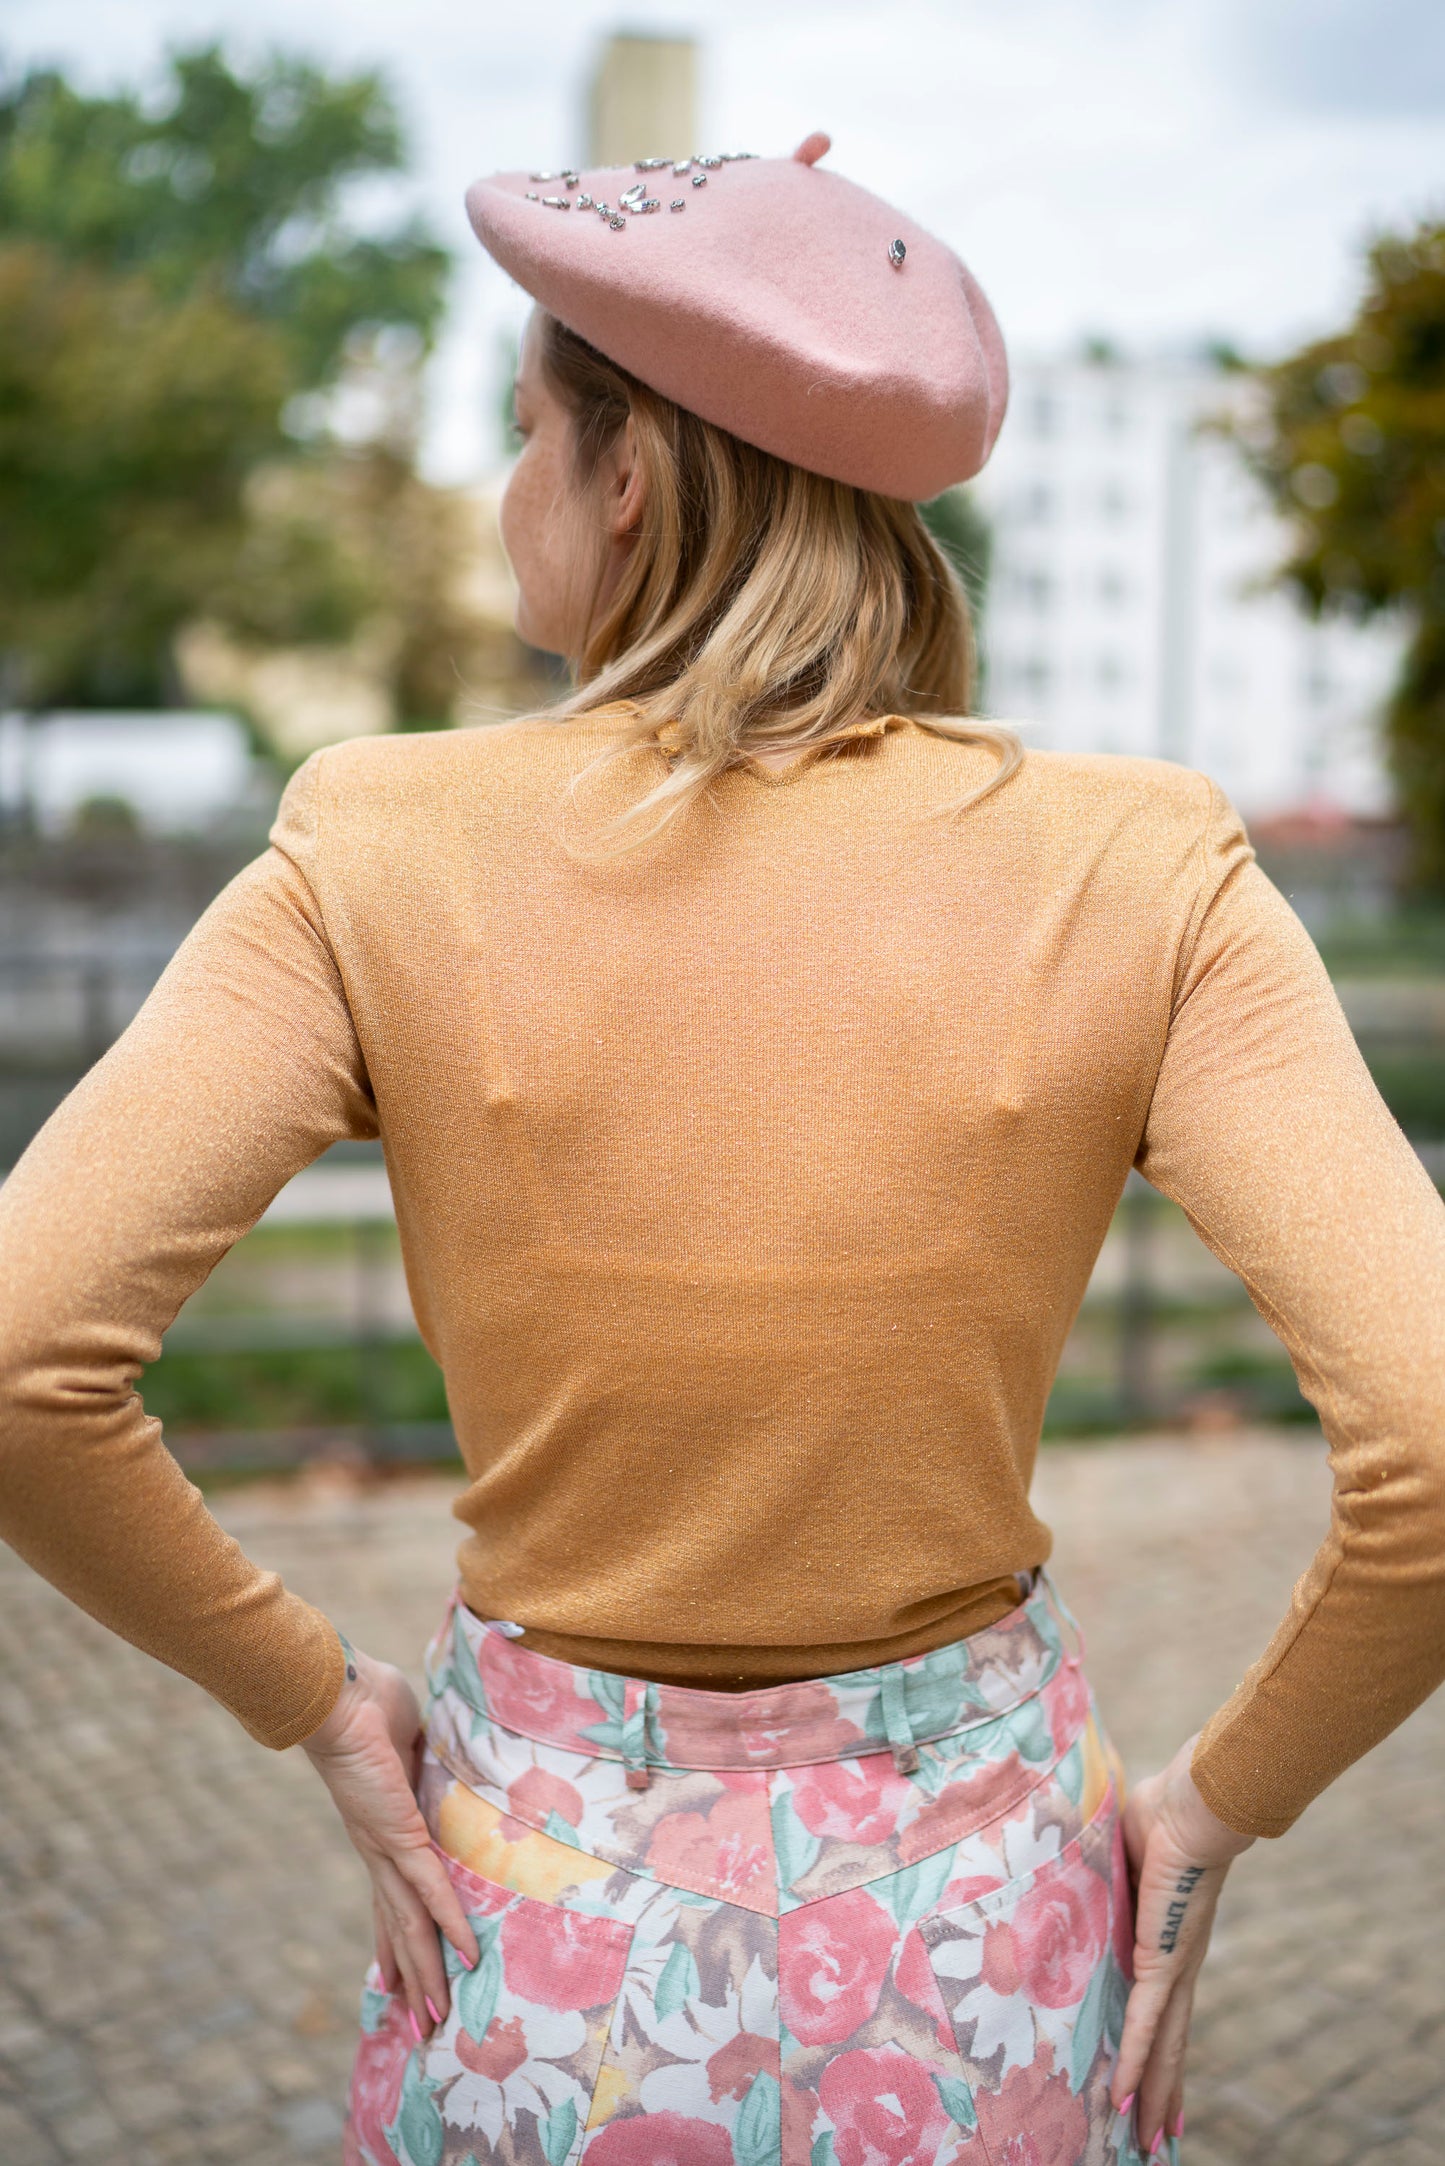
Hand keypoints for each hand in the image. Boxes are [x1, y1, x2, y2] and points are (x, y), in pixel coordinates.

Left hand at [300, 1637, 479, 2040]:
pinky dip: (451, 1923)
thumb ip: (421, 1753)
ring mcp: (387, 1848)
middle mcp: (378, 1851)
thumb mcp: (406, 1738)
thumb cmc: (366, 1701)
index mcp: (379, 1829)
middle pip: (397, 1926)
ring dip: (427, 1973)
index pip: (389, 1896)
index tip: (396, 1979)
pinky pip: (431, 1889)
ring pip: (411, 1924)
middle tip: (421, 2026)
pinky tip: (469, 1954)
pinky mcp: (400, 1837)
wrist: (336, 1693)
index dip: (396, 1939)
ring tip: (436, 2019)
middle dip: (410, 1978)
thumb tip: (434, 1743)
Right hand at [1111, 1732, 1255, 2154]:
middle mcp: (1178, 1964)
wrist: (1198, 1802)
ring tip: (1147, 2143)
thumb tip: (1073, 1856)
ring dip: (1152, 2097)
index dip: (1157, 2048)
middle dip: (1162, 2094)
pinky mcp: (1164, 1961)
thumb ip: (1103, 1868)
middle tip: (1155, 2140)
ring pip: (1162, 2047)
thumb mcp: (1123, 1852)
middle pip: (1169, 2044)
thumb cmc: (1167, 1810)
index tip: (1154, 2085)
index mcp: (1168, 1938)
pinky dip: (1134, 2062)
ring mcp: (1174, 1967)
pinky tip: (1124, 2098)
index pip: (1162, 2006)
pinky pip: (1143, 2022)